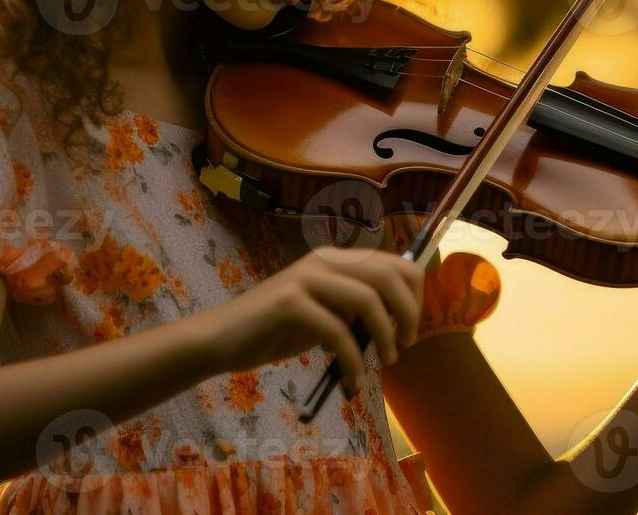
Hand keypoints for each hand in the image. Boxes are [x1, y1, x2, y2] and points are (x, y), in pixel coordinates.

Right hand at [195, 244, 424, 390]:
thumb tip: (401, 317)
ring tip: (386, 362)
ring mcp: (305, 278)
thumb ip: (357, 306)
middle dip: (407, 314)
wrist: (222, 340)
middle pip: (389, 275)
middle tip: (404, 347)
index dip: (415, 296)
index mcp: (337, 259)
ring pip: (367, 299)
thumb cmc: (276, 330)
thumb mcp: (326, 312)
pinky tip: (353, 378)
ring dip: (385, 337)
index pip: (397, 263)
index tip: (410, 330)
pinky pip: (338, 331)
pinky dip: (354, 359)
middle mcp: (324, 260)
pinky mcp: (288, 303)